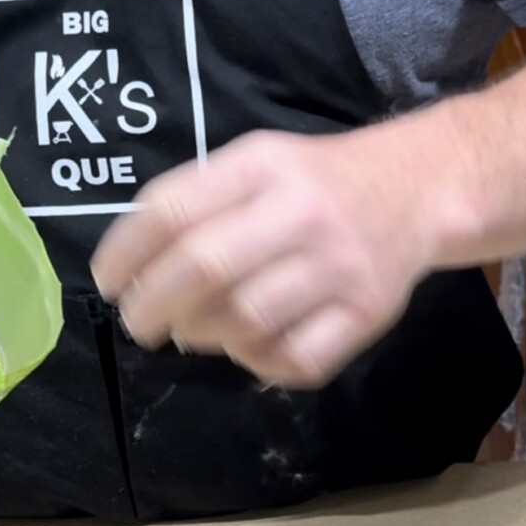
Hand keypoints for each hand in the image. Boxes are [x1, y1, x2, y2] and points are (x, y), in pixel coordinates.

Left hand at [91, 128, 438, 387]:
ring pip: (246, 321)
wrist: (417, 188)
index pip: (173, 211)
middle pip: (204, 269)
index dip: (127, 254)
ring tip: (195, 331)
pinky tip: (250, 348)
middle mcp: (301, 212)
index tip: (108, 283)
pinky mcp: (367, 312)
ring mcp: (339, 266)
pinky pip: (297, 359)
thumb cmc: (314, 183)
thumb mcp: (257, 162)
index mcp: (262, 166)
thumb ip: (197, 200)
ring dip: (204, 336)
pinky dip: (259, 363)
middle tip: (138, 324)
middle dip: (152, 306)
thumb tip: (132, 269)